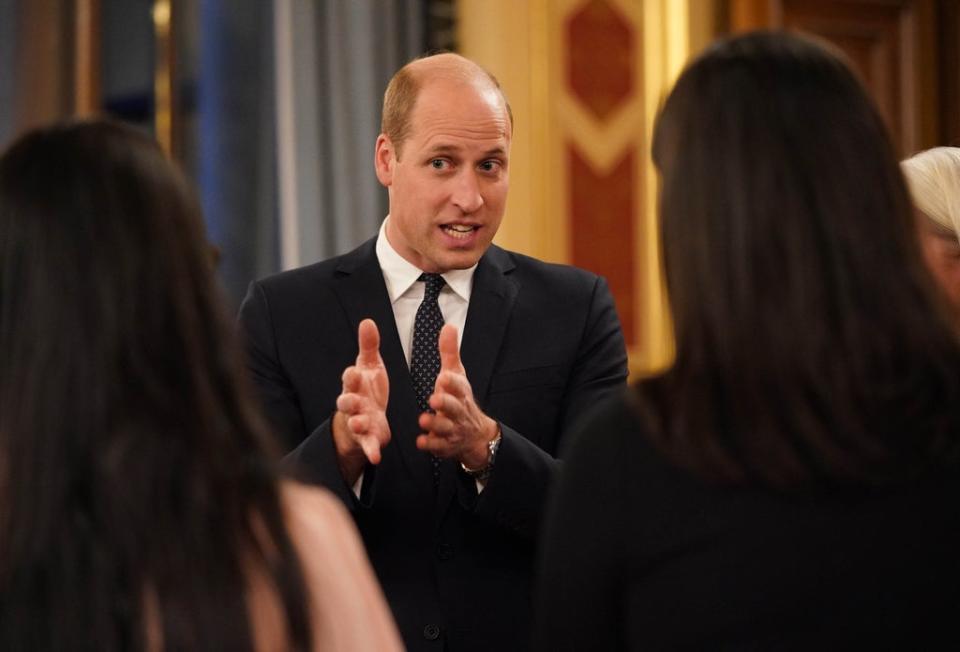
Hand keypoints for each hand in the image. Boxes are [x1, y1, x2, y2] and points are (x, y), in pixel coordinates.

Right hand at [333, 319, 390, 483]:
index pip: (350, 379)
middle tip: (352, 399)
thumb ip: (368, 346)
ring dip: (357, 423)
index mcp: (355, 385)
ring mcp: (358, 422)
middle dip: (348, 400)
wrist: (367, 416)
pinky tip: (377, 457)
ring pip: (354, 422)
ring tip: (360, 422)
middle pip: (346, 402)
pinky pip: (367, 445)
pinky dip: (371, 451)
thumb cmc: (367, 388)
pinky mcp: (367, 438)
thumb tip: (368, 321)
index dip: (352, 376)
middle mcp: (353, 404)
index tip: (355, 371)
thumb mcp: (369, 366)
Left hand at [416, 324, 497, 468]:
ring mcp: (452, 429)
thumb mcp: (456, 374)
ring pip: (445, 427)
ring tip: (423, 420)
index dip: (453, 383)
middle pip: (454, 407)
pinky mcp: (444, 445)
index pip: (460, 386)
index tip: (444, 377)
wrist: (474, 435)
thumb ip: (449, 352)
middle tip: (434, 398)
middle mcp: (459, 411)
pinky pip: (437, 446)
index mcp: (461, 392)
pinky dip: (430, 444)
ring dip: (435, 424)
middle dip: (446, 403)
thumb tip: (448, 326)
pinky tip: (421, 441)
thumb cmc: (460, 399)